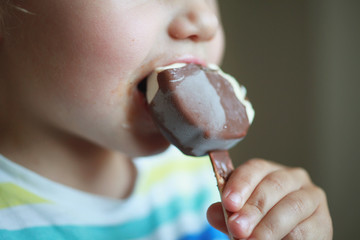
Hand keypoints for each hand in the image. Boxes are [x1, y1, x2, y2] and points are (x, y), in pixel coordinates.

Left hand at [207, 158, 332, 238]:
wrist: (287, 238)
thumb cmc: (262, 222)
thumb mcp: (242, 216)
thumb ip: (229, 213)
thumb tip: (213, 212)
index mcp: (269, 171)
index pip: (255, 168)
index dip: (241, 184)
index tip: (228, 203)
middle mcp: (293, 178)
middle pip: (273, 186)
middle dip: (253, 208)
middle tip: (237, 228)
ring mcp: (311, 197)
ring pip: (292, 207)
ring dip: (269, 227)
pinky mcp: (323, 221)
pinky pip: (306, 229)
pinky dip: (286, 238)